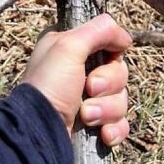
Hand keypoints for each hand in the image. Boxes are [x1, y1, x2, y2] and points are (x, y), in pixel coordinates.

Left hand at [22, 14, 131, 146]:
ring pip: (121, 98)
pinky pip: (121, 123)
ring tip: (85, 116)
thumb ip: (99, 30)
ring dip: (106, 108)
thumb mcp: (68, 46)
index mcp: (72, 47)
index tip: (105, 57)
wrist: (39, 134)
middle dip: (108, 83)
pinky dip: (114, 128)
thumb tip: (125, 38)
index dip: (113, 51)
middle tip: (89, 88)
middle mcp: (80, 70)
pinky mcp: (94, 125)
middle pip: (119, 70)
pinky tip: (102, 134)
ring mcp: (88, 99)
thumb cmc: (49, 86)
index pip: (110, 42)